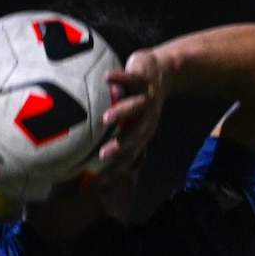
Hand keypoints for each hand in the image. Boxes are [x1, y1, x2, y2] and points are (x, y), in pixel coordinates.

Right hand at [100, 49, 168, 169]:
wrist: (163, 73)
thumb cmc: (138, 101)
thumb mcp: (132, 122)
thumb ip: (116, 136)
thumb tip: (91, 157)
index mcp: (142, 133)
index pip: (129, 156)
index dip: (115, 169)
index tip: (98, 182)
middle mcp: (146, 119)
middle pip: (135, 136)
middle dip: (120, 146)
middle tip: (102, 155)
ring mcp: (147, 99)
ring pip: (136, 107)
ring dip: (122, 113)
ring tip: (106, 118)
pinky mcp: (143, 79)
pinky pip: (131, 78)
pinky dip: (119, 78)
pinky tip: (106, 77)